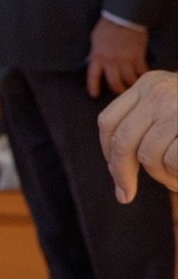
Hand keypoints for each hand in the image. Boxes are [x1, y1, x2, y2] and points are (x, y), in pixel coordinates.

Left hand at [86, 17, 149, 97]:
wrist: (123, 18)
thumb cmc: (106, 27)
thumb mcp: (95, 40)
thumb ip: (95, 53)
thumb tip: (92, 61)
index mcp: (97, 57)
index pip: (93, 76)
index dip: (93, 87)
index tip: (94, 94)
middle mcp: (111, 62)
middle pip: (114, 82)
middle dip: (117, 90)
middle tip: (119, 92)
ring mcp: (126, 60)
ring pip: (129, 80)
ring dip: (131, 85)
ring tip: (132, 87)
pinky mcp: (138, 57)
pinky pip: (142, 72)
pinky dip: (143, 76)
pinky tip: (143, 78)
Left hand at [98, 70, 177, 202]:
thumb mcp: (174, 106)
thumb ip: (149, 123)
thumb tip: (116, 166)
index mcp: (148, 84)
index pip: (108, 121)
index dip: (107, 152)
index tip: (115, 173)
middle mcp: (158, 91)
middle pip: (122, 141)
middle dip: (122, 173)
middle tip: (126, 194)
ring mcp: (176, 106)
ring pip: (148, 155)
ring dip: (161, 177)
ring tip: (176, 181)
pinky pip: (172, 161)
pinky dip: (177, 176)